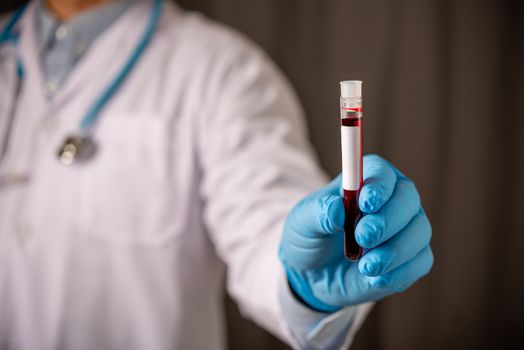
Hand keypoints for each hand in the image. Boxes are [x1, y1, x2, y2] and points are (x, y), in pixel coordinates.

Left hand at [279, 154, 432, 311]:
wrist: (313, 274)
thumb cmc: (309, 237)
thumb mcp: (301, 223)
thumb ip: (318, 212)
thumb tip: (337, 210)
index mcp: (366, 180)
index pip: (382, 173)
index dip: (378, 185)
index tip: (365, 202)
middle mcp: (393, 199)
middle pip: (407, 198)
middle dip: (388, 219)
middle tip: (363, 236)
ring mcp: (406, 229)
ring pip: (418, 231)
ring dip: (394, 249)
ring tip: (365, 265)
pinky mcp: (412, 259)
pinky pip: (420, 262)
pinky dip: (400, 271)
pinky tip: (376, 278)